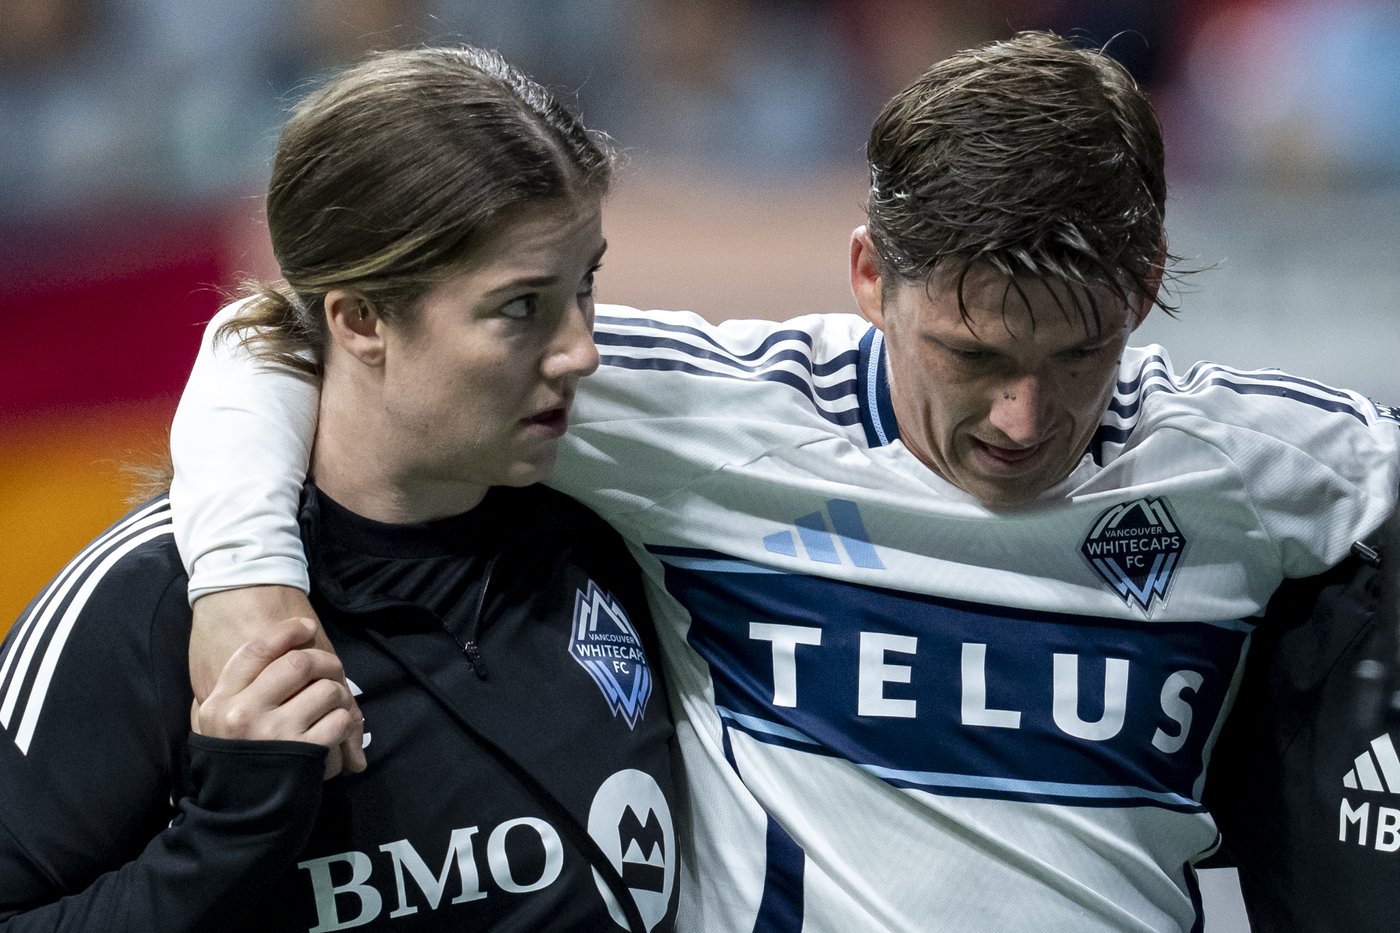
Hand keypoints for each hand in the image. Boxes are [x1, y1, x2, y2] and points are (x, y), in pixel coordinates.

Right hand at [191, 586, 365, 774]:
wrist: (238, 817)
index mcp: (220, 702)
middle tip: (332, 669)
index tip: (306, 627)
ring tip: (332, 707)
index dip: (286, 632)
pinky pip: (340, 721)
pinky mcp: (303, 753)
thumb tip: (257, 657)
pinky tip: (335, 731)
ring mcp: (275, 733)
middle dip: (324, 661)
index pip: (256, 650)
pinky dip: (345, 723)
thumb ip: (228, 694)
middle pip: (298, 663)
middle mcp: (245, 713)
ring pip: (326, 690)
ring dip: (339, 696)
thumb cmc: (230, 767)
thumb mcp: (213, 728)